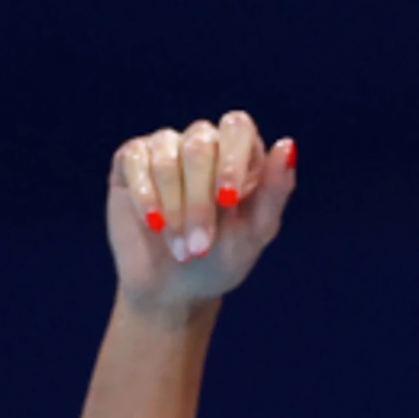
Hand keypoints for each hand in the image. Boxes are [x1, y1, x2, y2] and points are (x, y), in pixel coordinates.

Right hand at [106, 112, 298, 312]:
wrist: (174, 289)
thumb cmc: (223, 259)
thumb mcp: (256, 232)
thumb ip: (275, 190)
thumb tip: (287, 144)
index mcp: (240, 153)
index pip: (237, 128)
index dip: (232, 161)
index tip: (228, 201)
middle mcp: (203, 142)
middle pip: (200, 147)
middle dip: (200, 202)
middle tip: (200, 246)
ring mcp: (165, 147)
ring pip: (167, 158)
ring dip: (174, 208)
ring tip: (180, 248)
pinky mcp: (131, 160)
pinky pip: (135, 160)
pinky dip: (146, 196)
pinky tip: (154, 224)